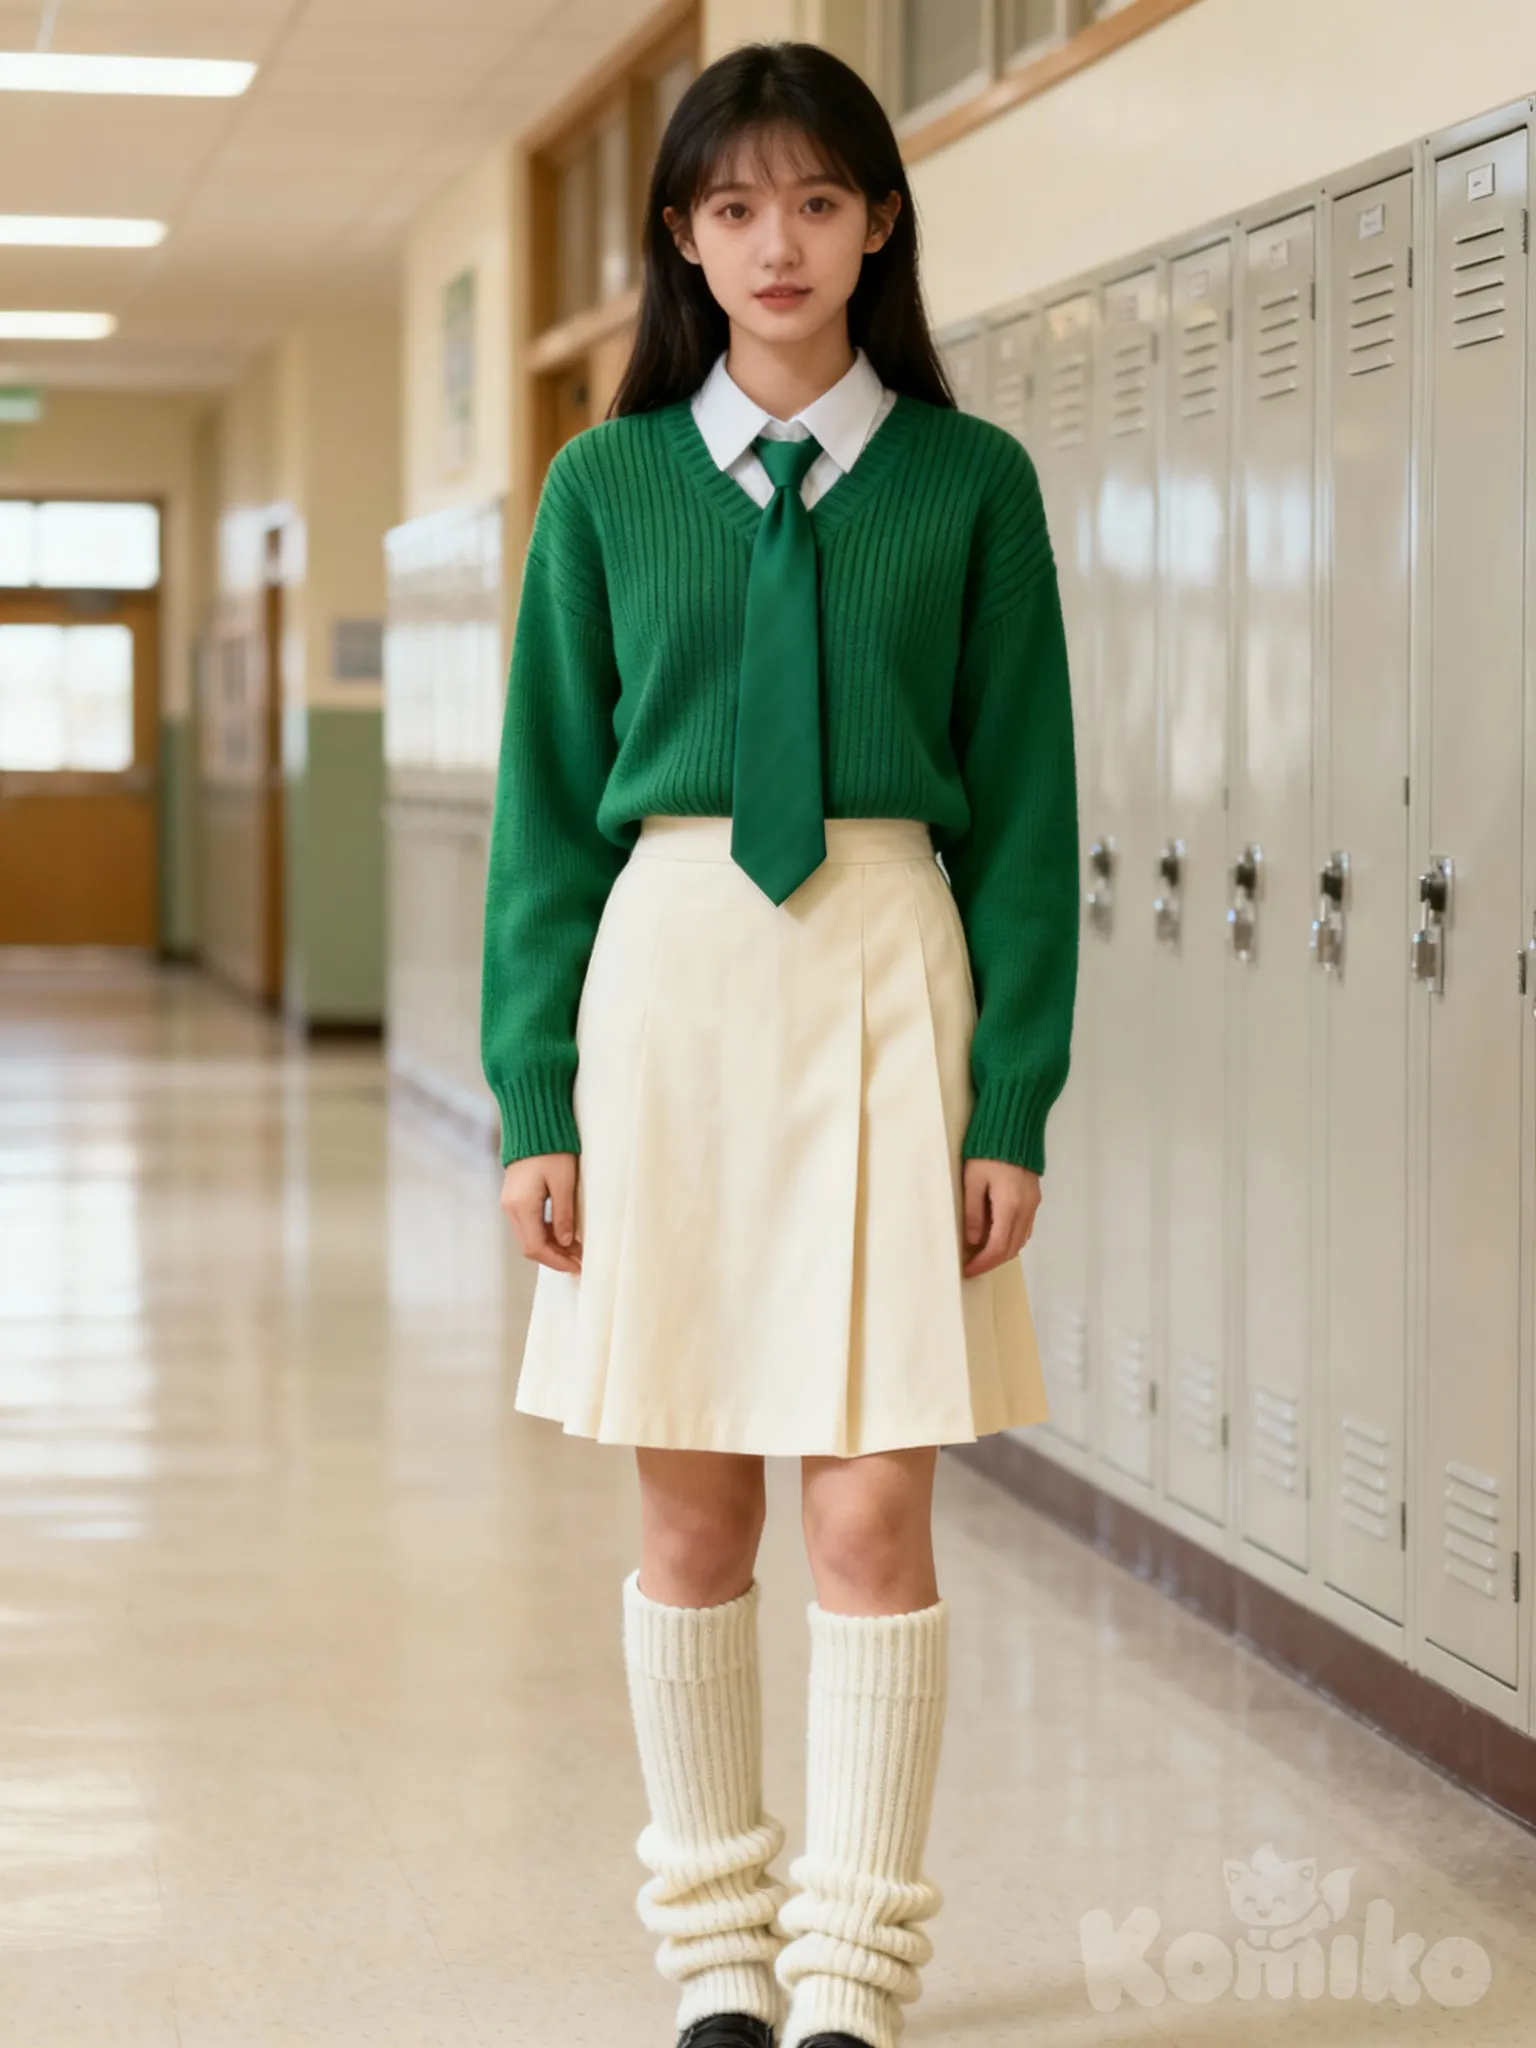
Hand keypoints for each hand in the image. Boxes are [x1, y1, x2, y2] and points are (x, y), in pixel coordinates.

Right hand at [501, 1152, 582, 1272]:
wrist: (533, 1123)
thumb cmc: (551, 1149)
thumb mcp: (564, 1182)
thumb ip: (564, 1214)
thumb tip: (566, 1242)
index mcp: (521, 1206)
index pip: (536, 1247)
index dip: (557, 1261)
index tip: (577, 1266)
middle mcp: (511, 1207)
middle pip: (530, 1246)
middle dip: (555, 1257)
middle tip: (579, 1261)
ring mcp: (510, 1202)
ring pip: (528, 1236)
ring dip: (551, 1246)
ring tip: (576, 1249)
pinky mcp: (515, 1197)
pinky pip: (528, 1224)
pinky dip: (545, 1233)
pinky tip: (563, 1233)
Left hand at [961, 1158, 1040, 1277]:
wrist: (1013, 1127)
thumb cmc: (988, 1151)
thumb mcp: (972, 1181)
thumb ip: (973, 1212)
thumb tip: (972, 1240)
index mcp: (1009, 1205)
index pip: (997, 1246)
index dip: (983, 1263)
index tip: (968, 1270)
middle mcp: (1026, 1208)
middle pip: (1012, 1248)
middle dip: (992, 1261)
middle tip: (973, 1266)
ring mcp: (1033, 1203)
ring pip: (1021, 1240)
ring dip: (1003, 1252)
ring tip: (982, 1254)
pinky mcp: (1034, 1197)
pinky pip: (1026, 1227)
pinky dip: (1012, 1239)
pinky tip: (997, 1236)